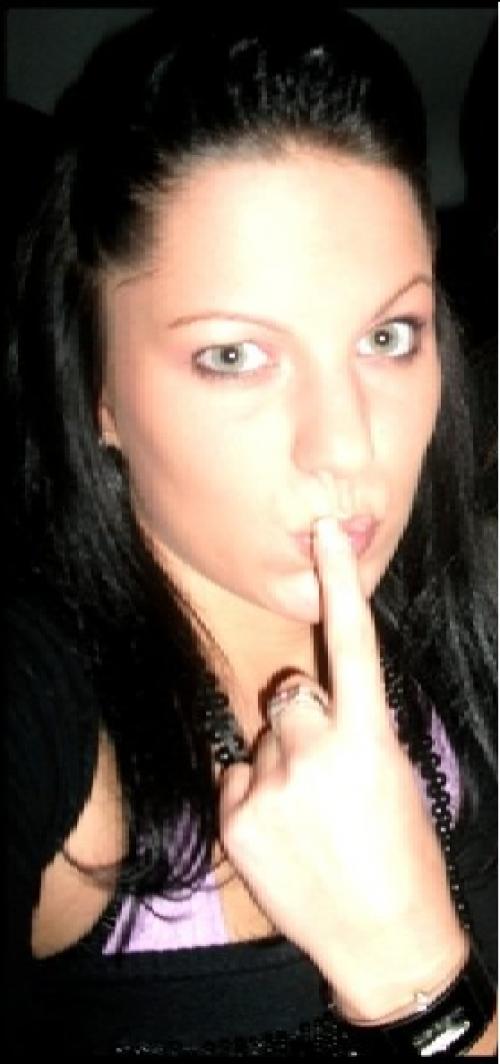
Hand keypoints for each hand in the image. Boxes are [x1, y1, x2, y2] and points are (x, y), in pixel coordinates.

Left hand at [219, 516, 467, 1019]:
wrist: (385, 940)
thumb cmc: (402, 852)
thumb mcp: (395, 774)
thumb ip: (353, 725)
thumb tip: (310, 699)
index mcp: (369, 737)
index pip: (351, 644)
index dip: (338, 583)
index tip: (325, 531)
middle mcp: (315, 752)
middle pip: (290, 698)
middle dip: (304, 722)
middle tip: (327, 776)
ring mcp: (270, 786)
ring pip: (263, 740)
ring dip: (280, 764)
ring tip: (310, 815)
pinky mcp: (235, 819)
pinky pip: (236, 778)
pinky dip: (254, 796)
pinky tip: (284, 833)